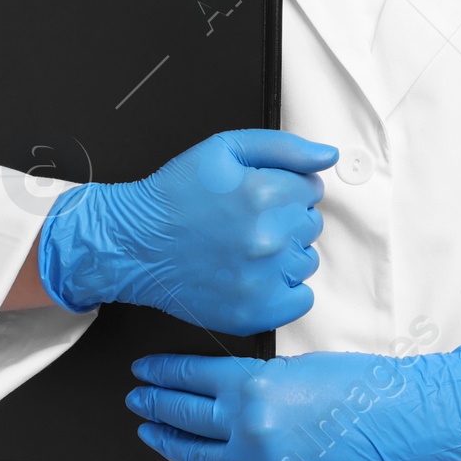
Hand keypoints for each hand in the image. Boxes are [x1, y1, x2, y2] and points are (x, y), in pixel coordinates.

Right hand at [36, 129, 335, 334]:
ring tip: (247, 247)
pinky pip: (300, 299)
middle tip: (247, 219)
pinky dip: (285, 288)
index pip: (311, 189)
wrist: (134, 243)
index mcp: (264, 194)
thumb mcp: (224, 149)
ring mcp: (262, 279)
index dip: (285, 188)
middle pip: (311, 223)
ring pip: (307, 260)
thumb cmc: (174, 195)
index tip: (259, 194)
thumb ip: (284, 148)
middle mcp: (268, 238)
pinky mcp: (253, 312)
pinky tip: (257, 274)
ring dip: (286, 252)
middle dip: (286, 217)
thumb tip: (326, 157)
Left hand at [125, 336, 460, 460]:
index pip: (190, 378)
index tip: (144, 370)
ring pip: (194, 455)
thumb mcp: (297, 365)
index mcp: (254, 385)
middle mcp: (249, 427)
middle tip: (136, 397)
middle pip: (183, 415)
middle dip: (154, 404)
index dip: (161, 374)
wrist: (402, 421)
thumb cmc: (359, 384)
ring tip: (150, 429)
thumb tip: (215, 386)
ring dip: (167, 441)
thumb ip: (253, 377)